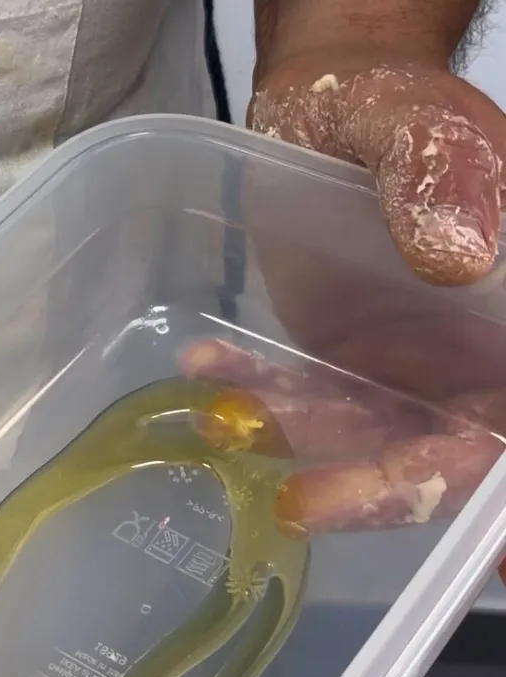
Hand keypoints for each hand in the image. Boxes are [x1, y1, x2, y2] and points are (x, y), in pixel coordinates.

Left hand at [220, 44, 505, 574]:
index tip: (494, 561)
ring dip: (294, 442)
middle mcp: (481, 366)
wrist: (333, 111)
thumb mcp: (423, 129)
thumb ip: (446, 177)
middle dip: (377, 488)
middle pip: (449, 455)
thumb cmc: (392, 109)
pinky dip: (257, 399)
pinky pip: (306, 403)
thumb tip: (464, 255)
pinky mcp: (345, 373)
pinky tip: (206, 379)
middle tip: (299, 503)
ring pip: (363, 440)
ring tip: (222, 421)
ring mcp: (410, 377)